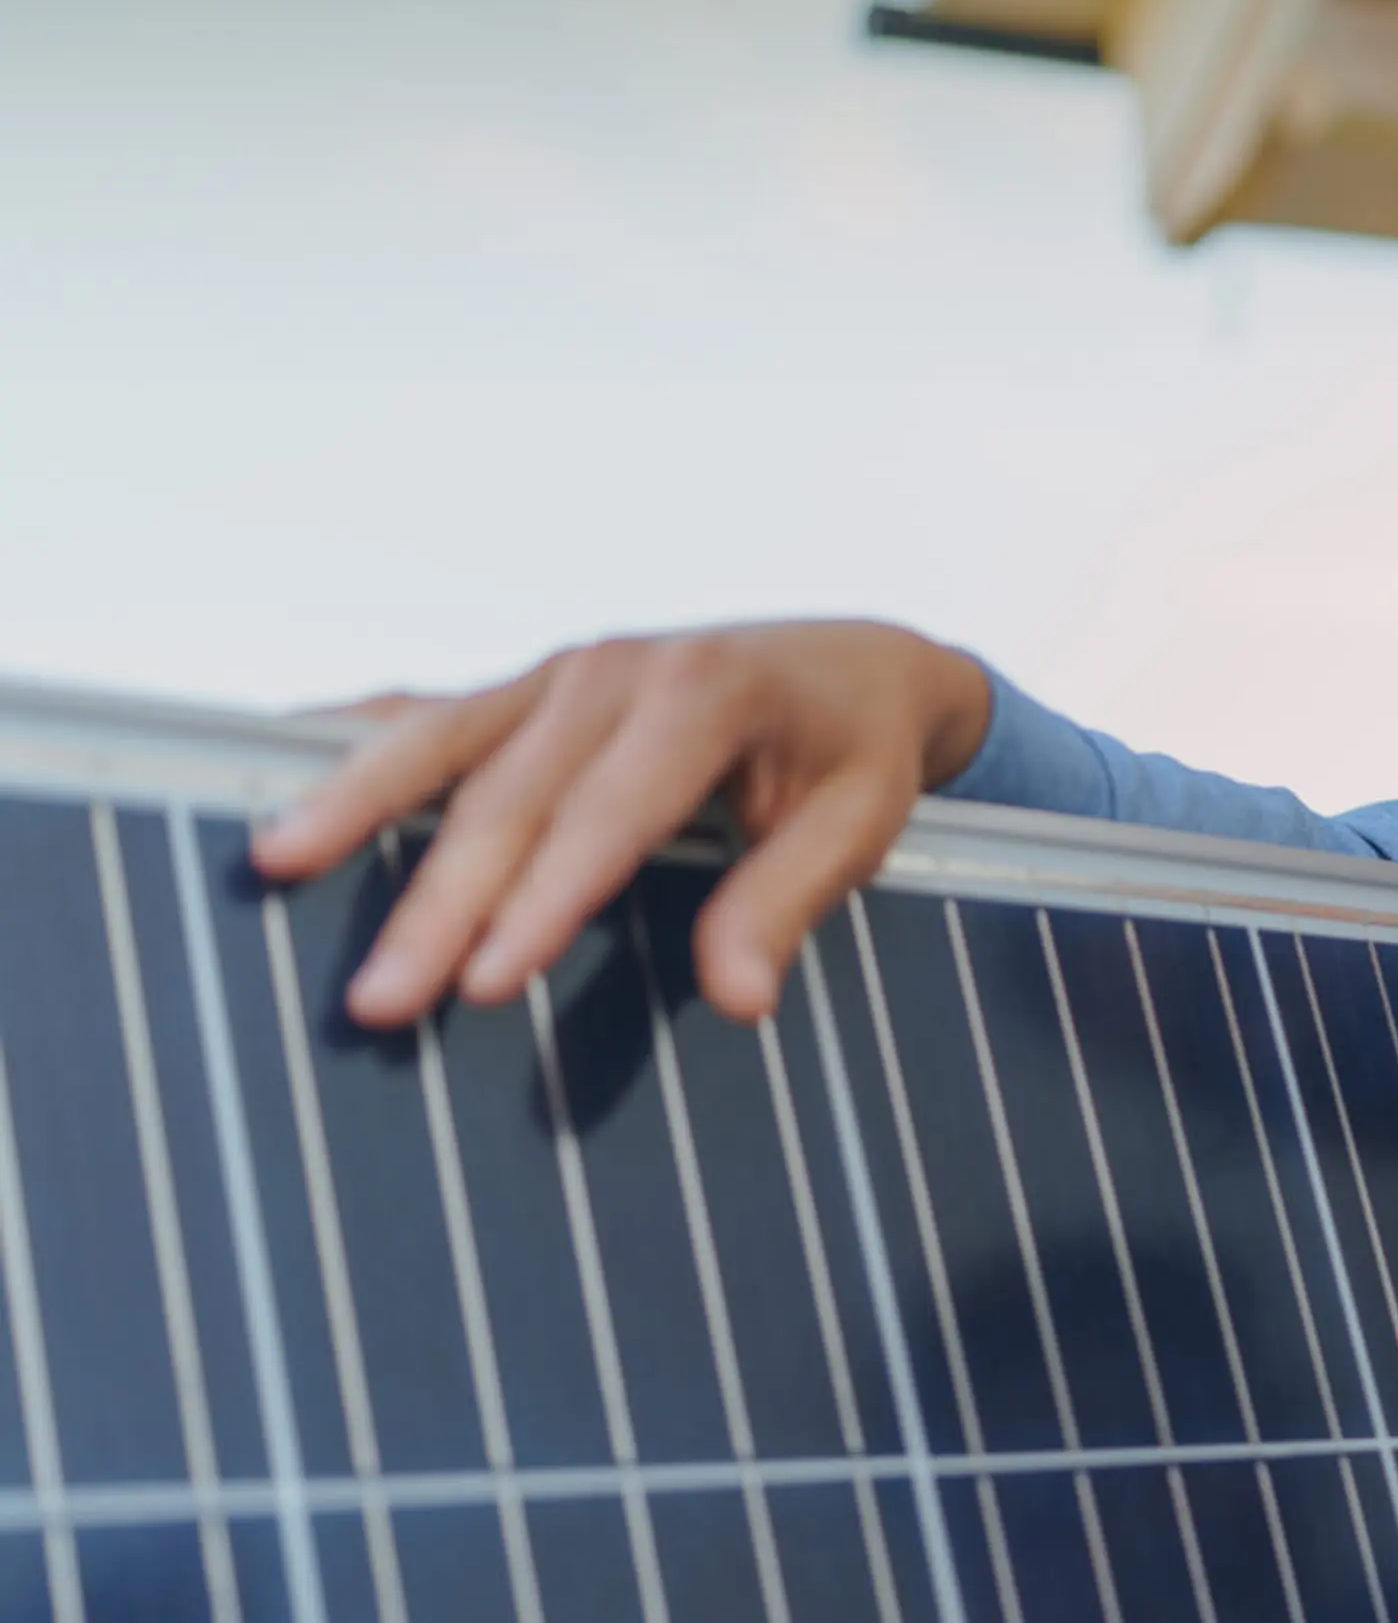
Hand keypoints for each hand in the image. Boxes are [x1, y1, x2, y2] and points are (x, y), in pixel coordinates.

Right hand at [248, 621, 995, 1026]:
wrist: (854, 663)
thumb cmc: (856, 749)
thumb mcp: (858, 824)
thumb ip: (789, 902)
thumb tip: (740, 999)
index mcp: (703, 696)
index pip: (610, 817)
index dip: (545, 902)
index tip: (488, 982)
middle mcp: (613, 673)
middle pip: (508, 799)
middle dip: (438, 904)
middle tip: (378, 999)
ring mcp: (556, 672)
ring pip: (441, 744)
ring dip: (356, 805)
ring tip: (274, 863)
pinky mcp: (523, 688)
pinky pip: (427, 712)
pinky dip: (352, 740)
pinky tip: (276, 769)